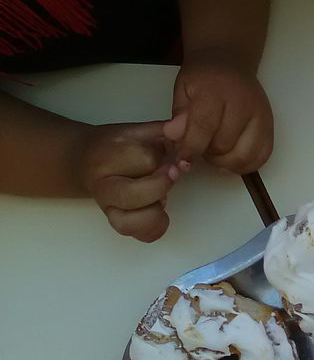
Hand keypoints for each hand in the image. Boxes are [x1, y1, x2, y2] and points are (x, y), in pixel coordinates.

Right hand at [81, 122, 176, 242]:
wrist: (83, 160)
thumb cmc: (117, 145)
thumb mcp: (137, 130)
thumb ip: (163, 129)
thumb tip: (185, 125)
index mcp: (106, 155)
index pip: (145, 159)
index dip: (164, 158)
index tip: (167, 155)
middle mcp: (103, 185)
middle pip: (138, 193)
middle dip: (161, 184)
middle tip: (167, 175)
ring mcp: (108, 208)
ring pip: (137, 221)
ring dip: (157, 209)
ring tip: (158, 195)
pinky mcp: (117, 223)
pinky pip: (143, 235)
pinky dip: (156, 226)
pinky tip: (157, 210)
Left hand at [164, 48, 273, 172]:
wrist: (230, 62)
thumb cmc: (204, 78)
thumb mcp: (183, 90)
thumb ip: (179, 117)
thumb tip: (175, 139)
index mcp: (216, 91)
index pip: (204, 127)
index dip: (192, 149)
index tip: (183, 163)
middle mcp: (242, 103)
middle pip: (225, 145)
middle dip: (208, 154)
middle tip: (200, 149)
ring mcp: (260, 116)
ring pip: (245, 155)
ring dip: (226, 163)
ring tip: (215, 154)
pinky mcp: (270, 126)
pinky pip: (262, 156)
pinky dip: (246, 165)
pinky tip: (232, 159)